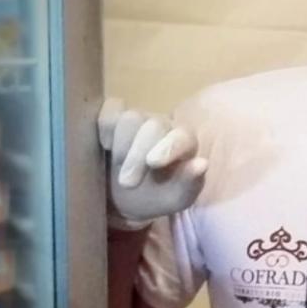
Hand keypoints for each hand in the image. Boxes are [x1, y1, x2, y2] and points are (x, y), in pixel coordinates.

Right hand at [98, 98, 207, 230]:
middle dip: (137, 155)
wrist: (126, 197)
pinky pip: (109, 109)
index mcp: (184, 142)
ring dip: (121, 145)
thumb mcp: (176, 198)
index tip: (153, 163)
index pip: (181, 137)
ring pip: (130, 118)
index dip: (168, 147)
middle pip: (153, 126)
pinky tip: (104, 146)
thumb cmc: (157, 196)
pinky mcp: (114, 117)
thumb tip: (202, 164)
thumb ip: (190, 182)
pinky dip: (104, 126)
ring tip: (118, 168)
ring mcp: (139, 119)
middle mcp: (163, 125)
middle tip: (128, 183)